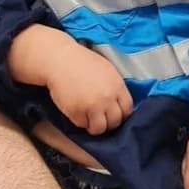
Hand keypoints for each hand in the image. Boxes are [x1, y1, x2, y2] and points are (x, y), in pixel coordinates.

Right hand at [9, 25, 133, 133]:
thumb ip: (115, 88)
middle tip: (101, 118)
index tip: (115, 114)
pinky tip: (77, 112)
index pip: (127, 110)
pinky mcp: (76, 112)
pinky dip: (79, 121)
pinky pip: (82, 125)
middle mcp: (107, 98)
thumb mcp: (108, 71)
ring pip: (99, 128)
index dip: (121, 114)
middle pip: (115, 122)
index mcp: (117, 86)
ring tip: (89, 120)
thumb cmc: (83, 62)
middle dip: (109, 123)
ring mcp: (92, 107)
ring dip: (95, 126)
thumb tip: (119, 104)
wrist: (61, 60)